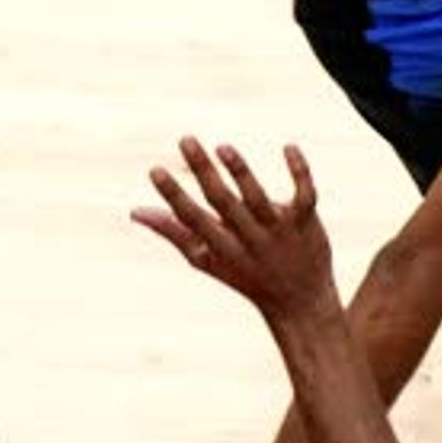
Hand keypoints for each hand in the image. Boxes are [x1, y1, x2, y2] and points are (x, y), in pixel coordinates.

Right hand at [135, 137, 341, 320]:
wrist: (300, 303)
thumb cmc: (246, 277)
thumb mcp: (207, 260)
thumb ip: (174, 233)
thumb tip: (135, 211)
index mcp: (222, 248)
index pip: (193, 219)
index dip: (173, 196)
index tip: (156, 170)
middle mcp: (249, 239)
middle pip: (223, 202)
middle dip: (203, 171)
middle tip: (186, 139)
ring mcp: (279, 231)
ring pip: (259, 199)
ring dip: (240, 172)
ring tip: (222, 147)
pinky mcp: (306, 223)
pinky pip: (305, 195)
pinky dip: (299, 172)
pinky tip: (289, 146)